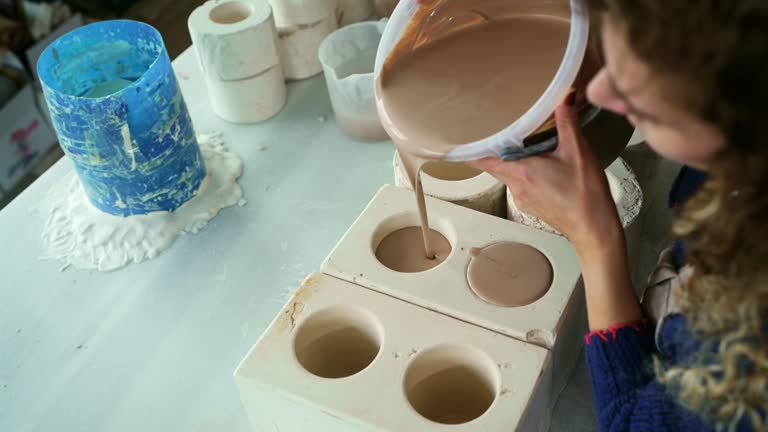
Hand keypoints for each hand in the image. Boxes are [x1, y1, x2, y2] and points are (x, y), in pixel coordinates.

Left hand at [467, 101, 622, 251]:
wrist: (594, 228)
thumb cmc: (585, 195)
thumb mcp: (577, 151)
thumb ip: (567, 122)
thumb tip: (564, 98)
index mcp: (520, 172)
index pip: (482, 160)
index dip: (470, 150)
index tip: (461, 140)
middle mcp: (515, 187)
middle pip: (495, 164)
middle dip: (496, 148)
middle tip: (497, 131)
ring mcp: (521, 199)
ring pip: (508, 174)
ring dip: (514, 160)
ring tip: (526, 146)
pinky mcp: (530, 206)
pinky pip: (520, 185)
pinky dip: (525, 173)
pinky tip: (542, 167)